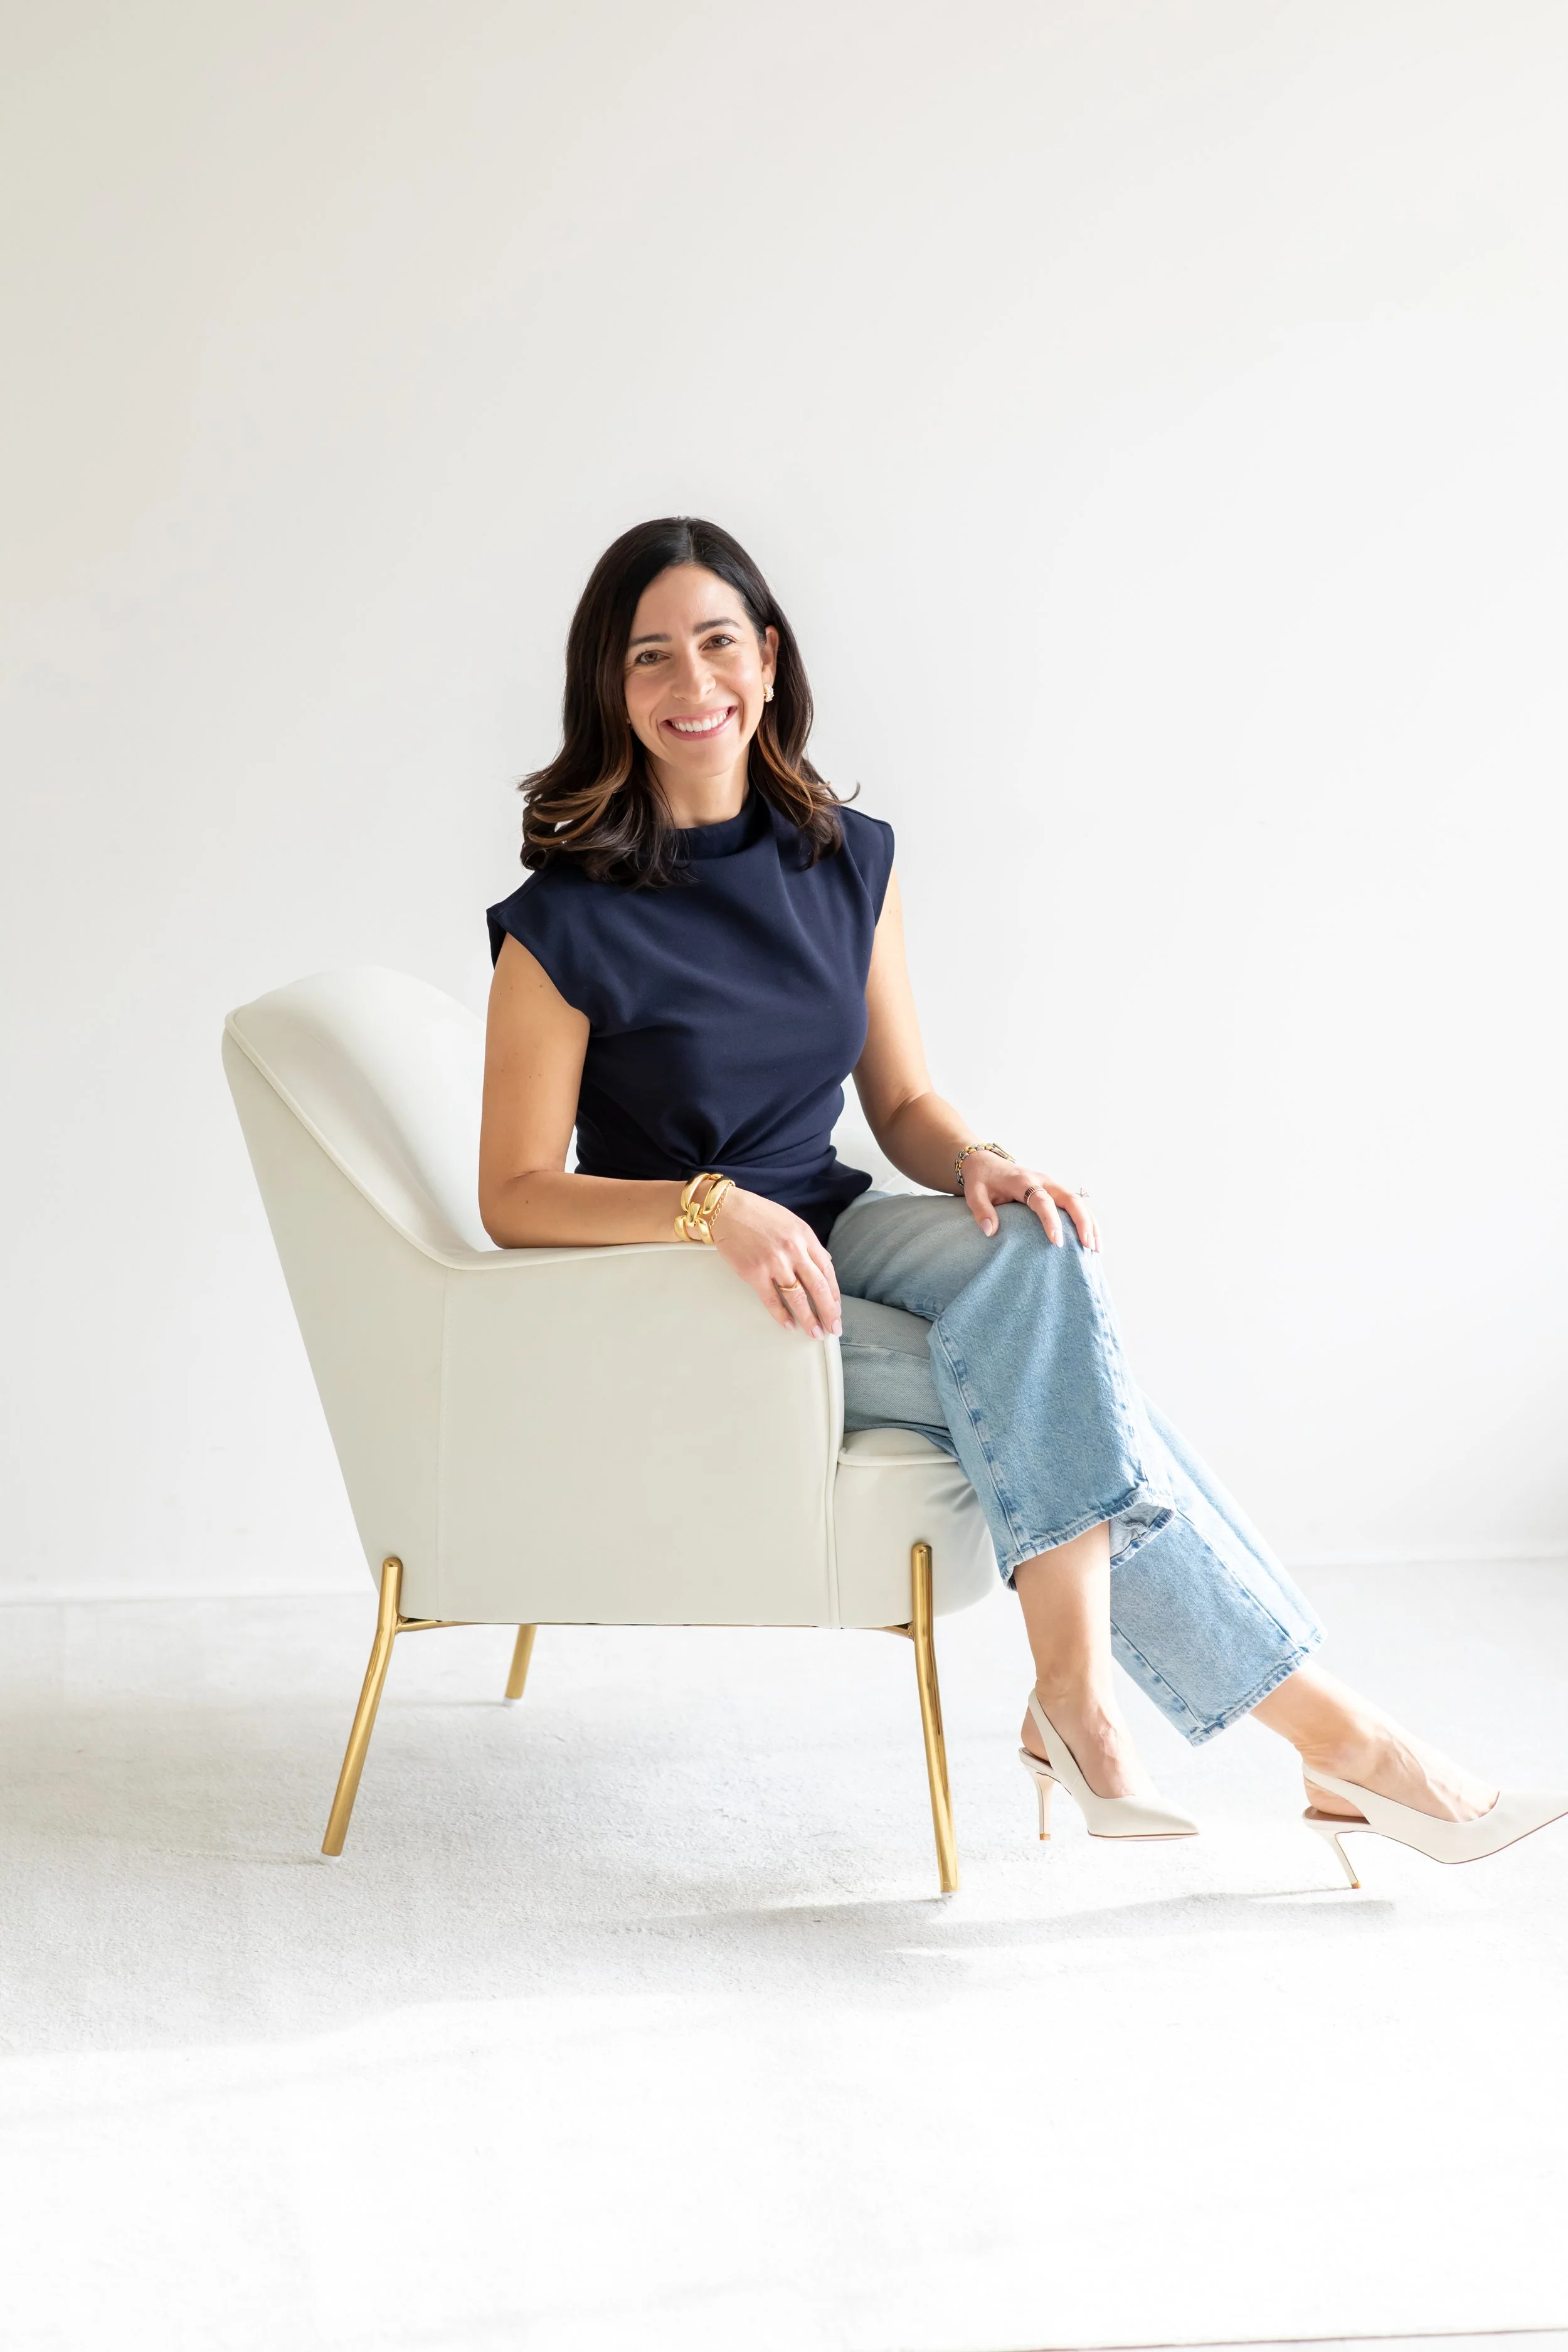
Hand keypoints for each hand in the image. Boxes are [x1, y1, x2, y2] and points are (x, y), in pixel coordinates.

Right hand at [710, 1186, 843, 1337]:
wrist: (726, 1210)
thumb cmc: (758, 1214)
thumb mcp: (791, 1222)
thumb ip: (808, 1244)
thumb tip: (825, 1262)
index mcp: (805, 1236)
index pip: (827, 1271)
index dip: (834, 1294)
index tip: (837, 1309)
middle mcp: (794, 1250)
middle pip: (818, 1287)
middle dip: (829, 1312)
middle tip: (834, 1328)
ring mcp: (774, 1262)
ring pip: (798, 1297)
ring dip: (809, 1319)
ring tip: (815, 1332)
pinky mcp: (754, 1273)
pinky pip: (773, 1300)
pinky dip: (782, 1315)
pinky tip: (789, 1325)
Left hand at [961, 1151, 1099, 1251]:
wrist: (986, 1162)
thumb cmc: (981, 1179)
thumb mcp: (974, 1193)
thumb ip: (981, 1210)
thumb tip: (990, 1231)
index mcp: (1023, 1181)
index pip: (1042, 1201)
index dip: (1051, 1220)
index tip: (1057, 1241)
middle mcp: (1042, 1181)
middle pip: (1070, 1198)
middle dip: (1082, 1222)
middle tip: (1088, 1246)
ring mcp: (1052, 1185)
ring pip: (1078, 1201)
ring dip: (1090, 1223)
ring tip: (1097, 1248)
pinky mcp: (1055, 1190)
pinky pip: (1076, 1204)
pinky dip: (1087, 1220)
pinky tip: (1093, 1239)